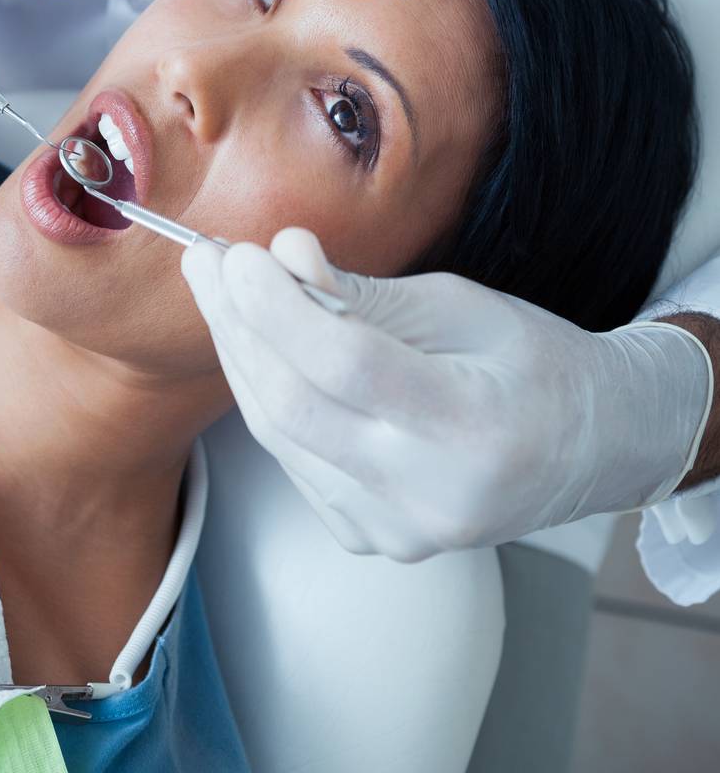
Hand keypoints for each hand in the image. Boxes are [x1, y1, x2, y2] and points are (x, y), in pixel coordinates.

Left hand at [181, 228, 714, 560]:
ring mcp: (399, 531)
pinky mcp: (374, 540)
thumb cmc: (530, 361)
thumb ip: (366, 291)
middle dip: (237, 325)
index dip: (279, 307)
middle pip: (296, 406)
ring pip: (281, 436)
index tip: (236, 253)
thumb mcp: (462, 304)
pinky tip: (256, 345)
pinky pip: (296, 461)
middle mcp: (433, 495)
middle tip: (205, 260)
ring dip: (241, 355)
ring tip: (217, 289)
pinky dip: (269, 397)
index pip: (347, 365)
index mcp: (473, 426)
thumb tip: (283, 254)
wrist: (587, 449)